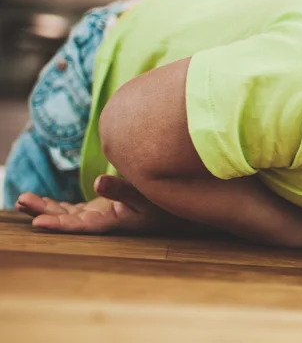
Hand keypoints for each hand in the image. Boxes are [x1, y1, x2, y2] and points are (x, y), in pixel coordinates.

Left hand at [15, 175, 174, 233]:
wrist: (176, 211)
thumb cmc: (165, 205)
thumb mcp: (148, 197)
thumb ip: (123, 189)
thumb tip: (97, 181)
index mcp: (112, 223)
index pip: (81, 226)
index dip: (59, 225)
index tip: (37, 223)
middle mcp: (101, 222)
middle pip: (66, 219)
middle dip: (42, 211)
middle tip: (21, 200)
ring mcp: (98, 215)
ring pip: (66, 213)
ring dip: (44, 207)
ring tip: (22, 199)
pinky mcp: (99, 209)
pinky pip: (72, 209)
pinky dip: (56, 205)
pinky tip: (39, 201)